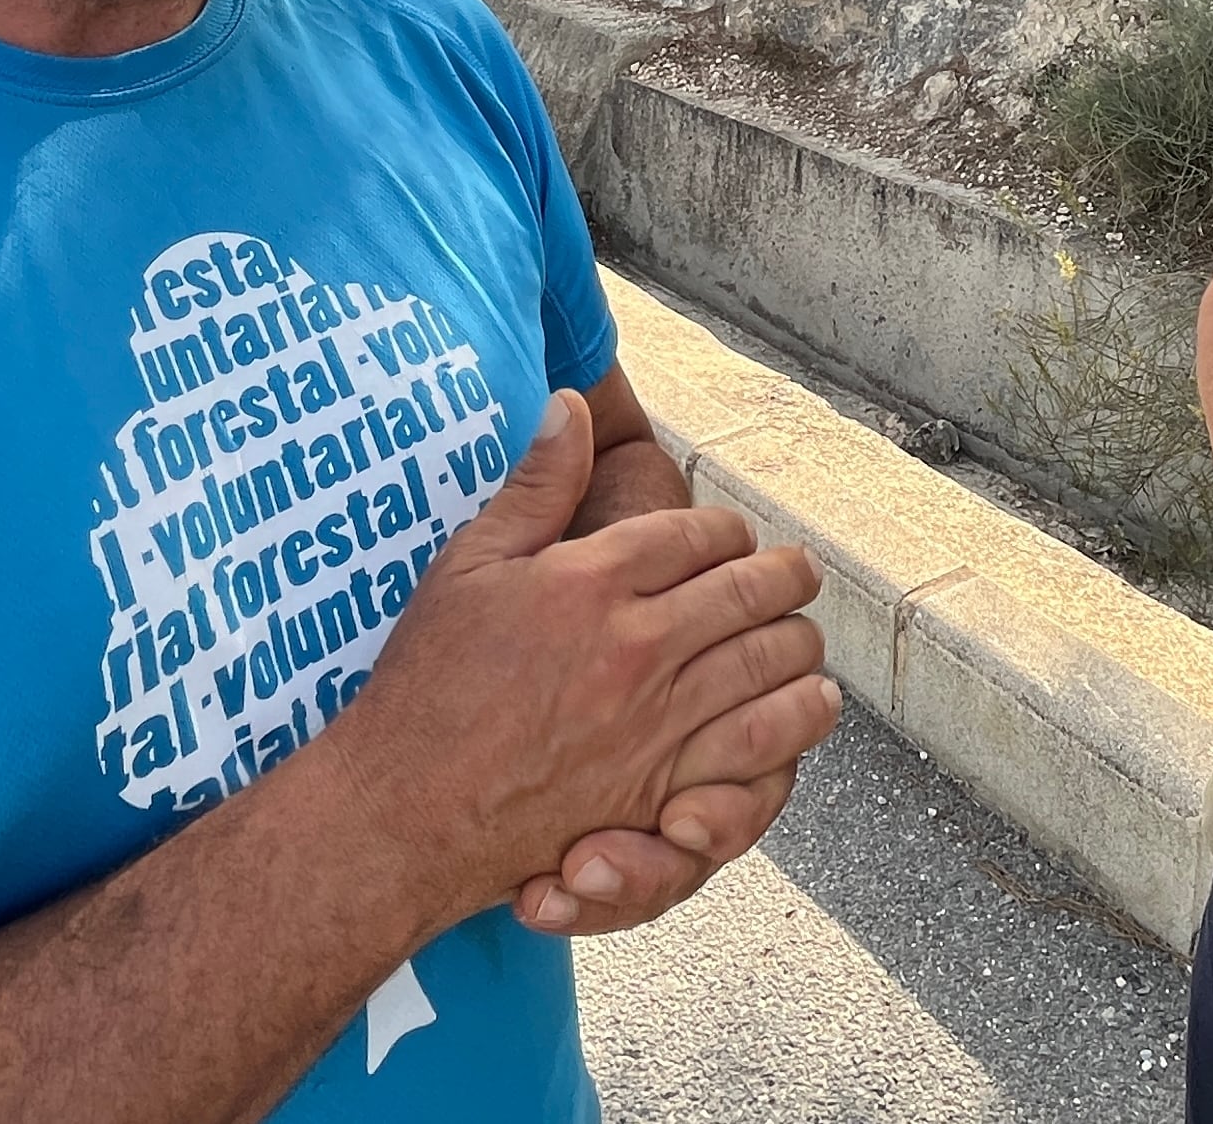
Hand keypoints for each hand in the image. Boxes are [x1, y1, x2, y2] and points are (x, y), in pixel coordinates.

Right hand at [332, 391, 831, 917]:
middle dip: (782, 575)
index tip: (729, 537)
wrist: (407, 809)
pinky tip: (805, 701)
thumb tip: (569, 403)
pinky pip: (760, 744)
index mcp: (592, 580)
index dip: (725, 530)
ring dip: (796, 638)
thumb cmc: (427, 684)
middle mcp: (637, 645)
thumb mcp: (467, 566)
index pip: (697, 533)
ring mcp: (658, 721)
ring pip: (769, 662)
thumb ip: (534, 486)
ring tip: (802, 631)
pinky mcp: (663, 788)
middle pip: (749, 592)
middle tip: (794, 572)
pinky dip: (794, 716)